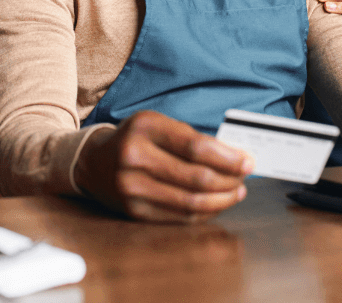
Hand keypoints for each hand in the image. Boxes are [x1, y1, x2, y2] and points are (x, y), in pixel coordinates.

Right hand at [73, 111, 254, 222]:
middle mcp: (135, 158)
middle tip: (245, 178)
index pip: (195, 147)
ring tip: (236, 191)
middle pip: (196, 177)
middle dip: (229, 180)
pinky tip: (216, 203)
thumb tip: (233, 157)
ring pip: (191, 202)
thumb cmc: (135, 139)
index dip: (228, 157)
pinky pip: (179, 217)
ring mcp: (132, 188)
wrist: (93, 162)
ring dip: (222, 199)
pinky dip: (204, 212)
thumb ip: (191, 138)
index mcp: (145, 128)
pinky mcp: (134, 211)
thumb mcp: (157, 124)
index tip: (248, 162)